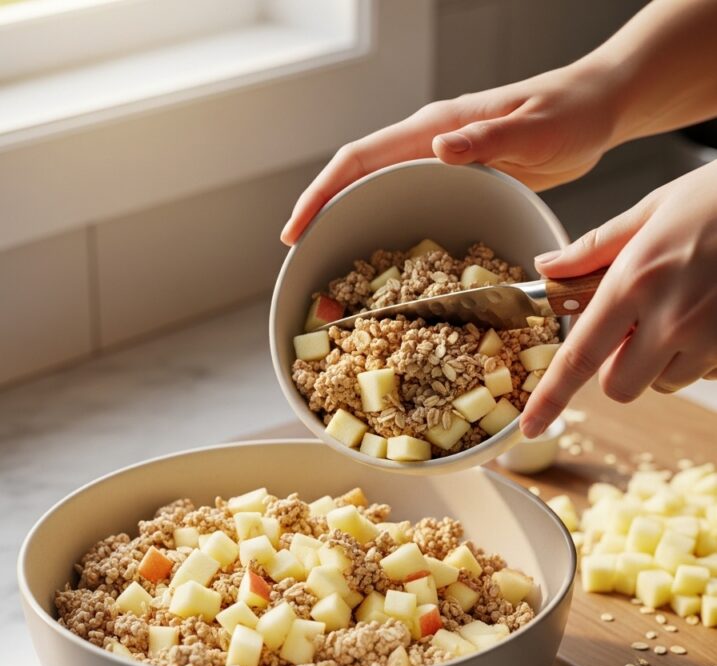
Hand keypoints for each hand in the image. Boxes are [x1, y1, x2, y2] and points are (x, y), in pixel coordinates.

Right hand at [281, 58, 618, 244]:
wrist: (596, 107)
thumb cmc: (569, 112)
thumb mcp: (534, 128)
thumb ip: (488, 137)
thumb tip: (437, 148)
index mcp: (436, 127)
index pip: (361, 158)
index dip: (322, 193)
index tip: (295, 229)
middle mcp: (429, 143)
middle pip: (359, 177)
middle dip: (324, 212)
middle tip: (301, 257)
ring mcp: (441, 160)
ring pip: (381, 191)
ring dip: (353, 223)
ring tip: (332, 265)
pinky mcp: (457, 178)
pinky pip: (410, 202)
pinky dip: (388, 228)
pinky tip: (387, 259)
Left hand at [521, 160, 716, 437]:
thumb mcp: (653, 209)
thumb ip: (594, 248)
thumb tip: (547, 266)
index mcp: (636, 281)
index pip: (580, 357)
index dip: (550, 397)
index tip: (530, 425)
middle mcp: (671, 319)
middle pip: (619, 386)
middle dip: (618, 367)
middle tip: (634, 329)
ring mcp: (709, 339)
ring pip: (663, 383)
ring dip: (661, 361)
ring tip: (683, 310)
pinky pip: (702, 375)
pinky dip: (697, 356)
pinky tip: (709, 315)